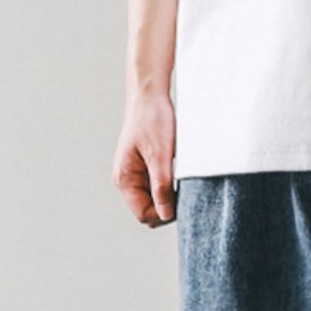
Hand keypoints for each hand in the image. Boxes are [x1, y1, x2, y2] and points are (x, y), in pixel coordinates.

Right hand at [113, 90, 176, 225]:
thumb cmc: (152, 120)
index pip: (143, 215)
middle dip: (167, 206)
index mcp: (125, 179)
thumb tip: (165, 215)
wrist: (151, 95)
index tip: (183, 202)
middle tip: (184, 190)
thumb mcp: (160, 156)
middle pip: (148, 209)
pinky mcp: (145, 165)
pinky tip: (179, 172)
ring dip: (169, 194)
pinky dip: (169, 184)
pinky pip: (158, 185)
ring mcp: (135, 173)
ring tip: (181, 178)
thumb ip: (161, 187)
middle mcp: (127, 179)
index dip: (164, 214)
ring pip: (154, 199)